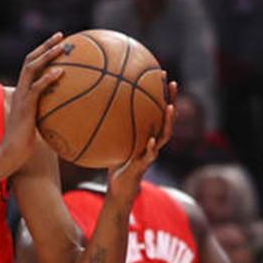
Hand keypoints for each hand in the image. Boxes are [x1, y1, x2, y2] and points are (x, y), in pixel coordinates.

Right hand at [0, 33, 68, 171]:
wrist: (11, 154)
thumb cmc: (25, 144)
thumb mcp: (39, 124)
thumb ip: (49, 114)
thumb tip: (67, 114)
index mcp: (23, 92)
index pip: (30, 66)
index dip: (42, 52)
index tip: (57, 43)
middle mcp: (20, 90)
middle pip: (30, 60)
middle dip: (46, 46)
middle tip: (62, 36)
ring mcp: (22, 97)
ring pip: (32, 68)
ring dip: (48, 55)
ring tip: (63, 47)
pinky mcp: (25, 107)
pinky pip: (37, 88)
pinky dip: (48, 78)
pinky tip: (61, 72)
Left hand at [106, 80, 177, 202]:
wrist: (118, 188)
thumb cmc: (115, 163)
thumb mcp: (111, 140)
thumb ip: (107, 125)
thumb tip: (90, 105)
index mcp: (148, 132)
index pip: (157, 109)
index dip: (161, 92)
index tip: (160, 73)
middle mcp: (153, 140)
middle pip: (167, 117)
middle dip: (171, 99)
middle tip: (172, 82)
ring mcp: (151, 153)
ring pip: (165, 135)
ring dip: (169, 121)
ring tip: (170, 107)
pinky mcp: (144, 166)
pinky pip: (150, 155)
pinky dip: (151, 147)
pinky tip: (151, 140)